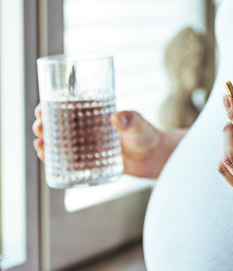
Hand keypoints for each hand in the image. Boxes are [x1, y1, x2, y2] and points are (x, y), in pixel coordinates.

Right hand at [33, 105, 185, 178]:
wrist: (155, 157)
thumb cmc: (146, 135)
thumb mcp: (138, 124)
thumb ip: (131, 119)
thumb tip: (117, 118)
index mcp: (93, 115)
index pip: (66, 108)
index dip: (50, 108)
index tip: (41, 110)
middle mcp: (87, 130)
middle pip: (58, 126)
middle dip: (43, 126)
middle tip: (40, 129)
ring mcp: (88, 147)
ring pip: (60, 144)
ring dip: (46, 144)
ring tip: (41, 147)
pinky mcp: (92, 163)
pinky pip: (69, 162)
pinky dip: (57, 162)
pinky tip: (48, 162)